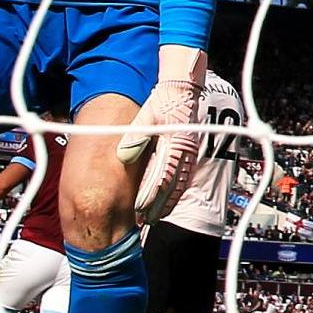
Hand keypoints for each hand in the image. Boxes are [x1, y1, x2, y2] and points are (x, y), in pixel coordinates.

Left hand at [118, 45, 206, 222]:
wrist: (182, 91)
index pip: (160, 178)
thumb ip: (135, 138)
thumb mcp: (146, 115)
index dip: (150, 196)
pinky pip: (184, 179)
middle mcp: (183, 153)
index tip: (139, 209)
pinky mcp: (189, 155)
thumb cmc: (163, 102)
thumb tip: (122, 156)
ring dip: (168, 203)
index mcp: (173, 145)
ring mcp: (189, 155)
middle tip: (145, 221)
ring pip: (179, 186)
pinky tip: (168, 201)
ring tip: (155, 217)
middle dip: (158, 207)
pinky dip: (176, 193)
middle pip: (171, 187)